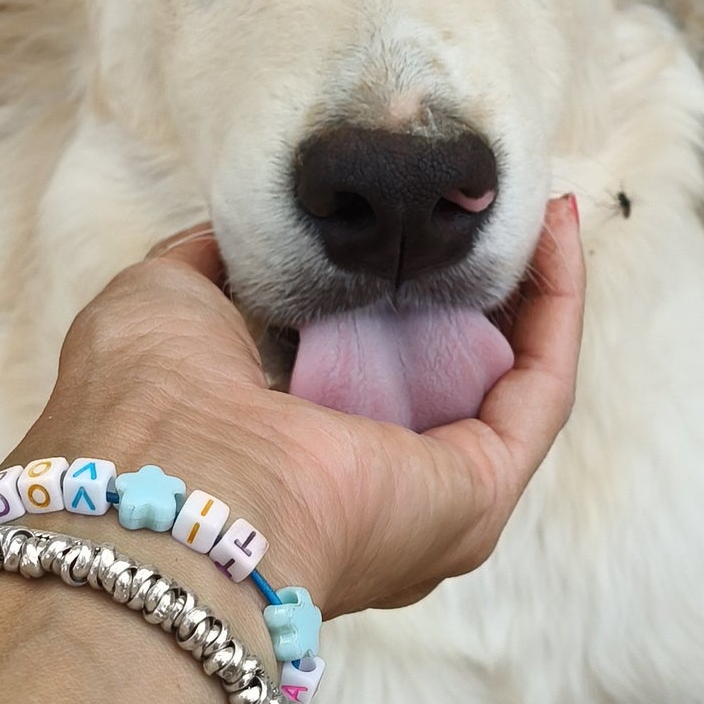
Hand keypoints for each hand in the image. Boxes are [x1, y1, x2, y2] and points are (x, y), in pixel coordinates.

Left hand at [13, 196, 583, 618]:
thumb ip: (218, 261)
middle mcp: (372, 486)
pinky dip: (557, 307)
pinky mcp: (479, 493)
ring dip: (535, 290)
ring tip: (546, 207)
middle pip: (454, 372)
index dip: (408, 286)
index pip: (372, 362)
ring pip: (510, 380)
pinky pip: (540, 389)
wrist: (169, 495)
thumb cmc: (146, 404)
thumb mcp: (165, 302)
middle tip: (500, 205)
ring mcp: (434, 498)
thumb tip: (263, 229)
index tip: (428, 216)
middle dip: (484, 285)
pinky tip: (556, 232)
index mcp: (294, 451)